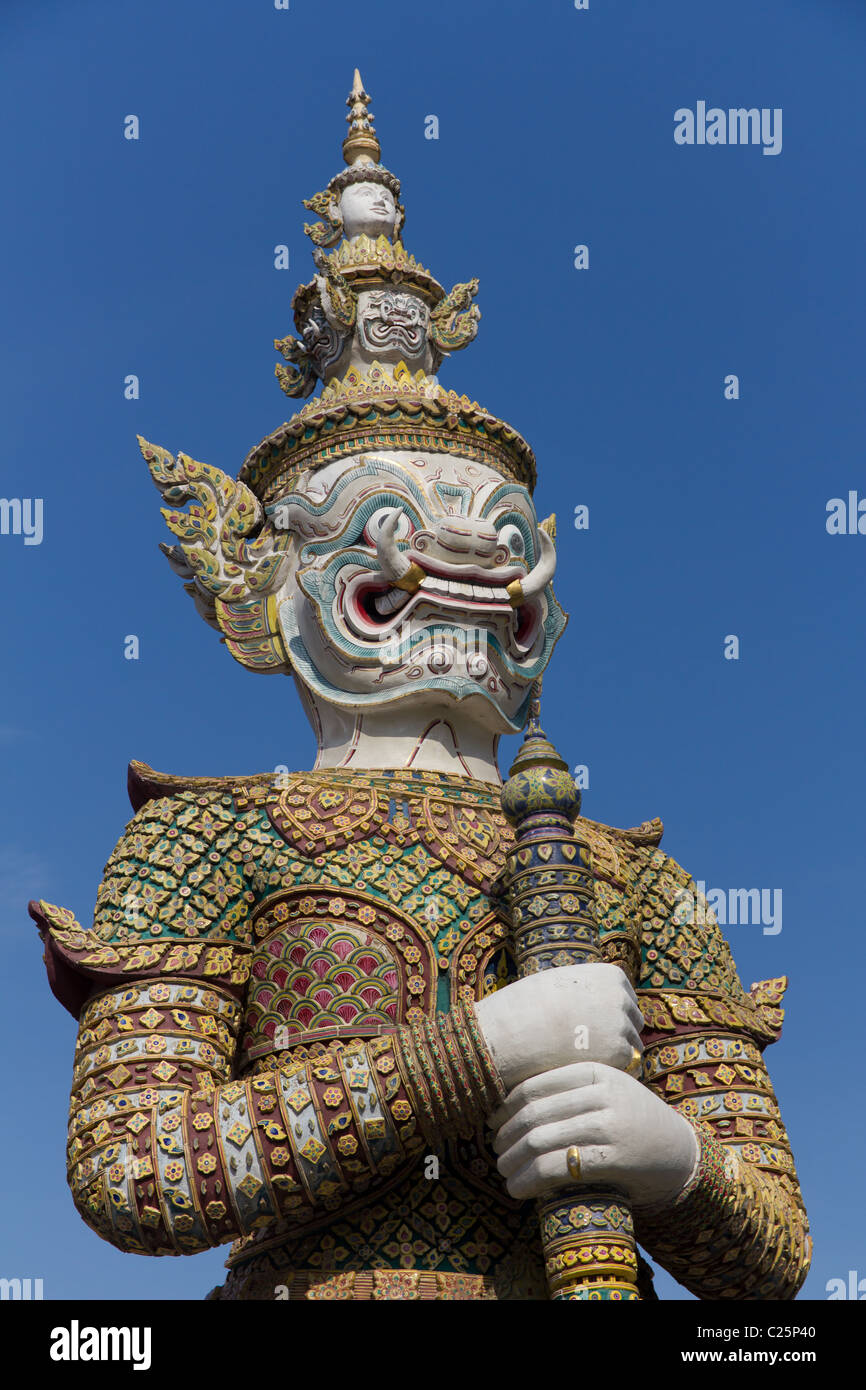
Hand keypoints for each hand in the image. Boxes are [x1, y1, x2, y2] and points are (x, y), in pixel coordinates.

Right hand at [474, 963, 643, 1091]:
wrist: (513, 1032)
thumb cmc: (529, 1007)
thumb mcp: (562, 983)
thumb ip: (587, 991)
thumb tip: (602, 1007)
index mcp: (610, 976)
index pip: (624, 999)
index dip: (607, 1015)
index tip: (586, 1026)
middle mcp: (621, 996)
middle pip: (632, 1022)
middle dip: (615, 1034)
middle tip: (586, 1048)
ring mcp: (623, 1024)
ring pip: (630, 1046)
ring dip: (613, 1055)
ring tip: (582, 1060)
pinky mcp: (620, 1052)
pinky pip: (626, 1066)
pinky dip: (610, 1071)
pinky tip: (587, 1070)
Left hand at [490, 1061, 699, 1207]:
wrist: (679, 1152)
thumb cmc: (631, 1121)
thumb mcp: (605, 1091)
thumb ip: (569, 1091)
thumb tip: (504, 1107)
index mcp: (594, 1070)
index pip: (534, 1085)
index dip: (505, 1107)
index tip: (492, 1123)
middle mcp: (601, 1093)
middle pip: (534, 1114)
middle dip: (506, 1136)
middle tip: (495, 1151)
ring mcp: (609, 1125)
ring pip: (541, 1141)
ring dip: (513, 1161)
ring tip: (504, 1172)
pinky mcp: (613, 1159)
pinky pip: (557, 1167)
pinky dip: (529, 1180)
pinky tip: (518, 1189)